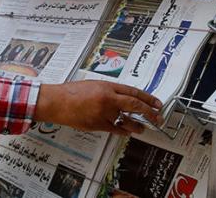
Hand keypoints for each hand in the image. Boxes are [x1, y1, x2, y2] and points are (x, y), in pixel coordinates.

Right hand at [33, 80, 163, 135]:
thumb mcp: (93, 84)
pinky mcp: (98, 125)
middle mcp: (108, 99)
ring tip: (143, 128)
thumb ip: (109, 90)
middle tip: (158, 117)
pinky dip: (124, 131)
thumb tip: (124, 98)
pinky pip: (116, 129)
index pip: (133, 92)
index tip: (156, 103)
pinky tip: (128, 131)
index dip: (147, 98)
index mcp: (107, 86)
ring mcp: (103, 113)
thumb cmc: (72, 91)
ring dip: (138, 125)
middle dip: (149, 112)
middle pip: (135, 106)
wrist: (58, 102)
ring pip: (127, 121)